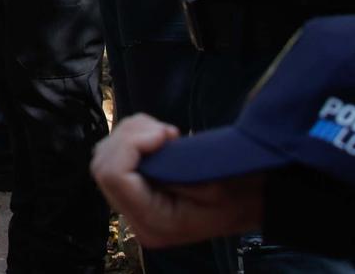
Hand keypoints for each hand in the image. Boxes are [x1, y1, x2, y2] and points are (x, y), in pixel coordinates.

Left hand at [91, 114, 264, 249]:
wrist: (252, 202)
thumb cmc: (238, 194)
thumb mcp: (213, 184)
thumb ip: (174, 169)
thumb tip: (145, 148)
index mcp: (154, 223)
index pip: (114, 176)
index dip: (131, 145)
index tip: (165, 134)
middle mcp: (136, 218)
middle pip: (103, 165)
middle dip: (129, 137)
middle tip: (167, 132)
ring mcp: (132, 205)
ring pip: (105, 156)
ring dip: (131, 135)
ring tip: (166, 134)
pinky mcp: (135, 189)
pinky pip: (116, 156)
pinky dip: (132, 138)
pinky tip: (160, 137)